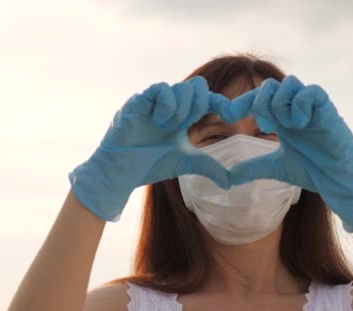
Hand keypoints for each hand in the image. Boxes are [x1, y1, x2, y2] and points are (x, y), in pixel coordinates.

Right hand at [68, 76, 254, 221]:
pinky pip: (162, 89)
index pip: (207, 100)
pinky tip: (161, 121)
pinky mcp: (140, 101)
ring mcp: (155, 102)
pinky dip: (168, 105)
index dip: (222, 103)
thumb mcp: (186, 163)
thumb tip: (231, 182)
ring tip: (170, 127)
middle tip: (191, 122)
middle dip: (201, 102)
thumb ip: (209, 167)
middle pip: (198, 85)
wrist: (122, 171)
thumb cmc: (149, 165)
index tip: (230, 116)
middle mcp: (171, 106)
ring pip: (182, 86)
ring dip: (182, 108)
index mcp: (183, 117)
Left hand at [229, 75, 352, 232]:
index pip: (255, 99)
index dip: (237, 103)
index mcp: (280, 117)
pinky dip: (300, 105)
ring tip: (287, 126)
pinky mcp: (327, 109)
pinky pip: (311, 91)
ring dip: (280, 104)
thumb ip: (252, 168)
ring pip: (288, 83)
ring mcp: (311, 107)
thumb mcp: (275, 168)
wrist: (338, 181)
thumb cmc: (313, 171)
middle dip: (260, 104)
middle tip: (266, 126)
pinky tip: (301, 124)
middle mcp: (294, 108)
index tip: (224, 114)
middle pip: (268, 86)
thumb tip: (226, 178)